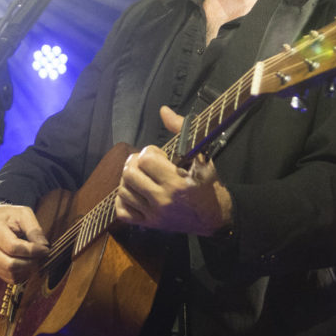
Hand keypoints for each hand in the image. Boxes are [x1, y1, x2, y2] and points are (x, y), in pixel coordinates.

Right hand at [0, 203, 49, 282]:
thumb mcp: (23, 214)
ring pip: (10, 273)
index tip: (45, 249)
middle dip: (30, 261)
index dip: (32, 250)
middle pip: (10, 264)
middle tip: (41, 254)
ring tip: (34, 256)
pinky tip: (26, 261)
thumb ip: (33, 229)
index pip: (13, 247)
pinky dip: (22, 273)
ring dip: (27, 268)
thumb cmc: (9, 216)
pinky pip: (9, 278)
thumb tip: (43, 246)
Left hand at [114, 106, 232, 235]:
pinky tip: (134, 193)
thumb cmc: (207, 184)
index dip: (149, 152)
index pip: (145, 160)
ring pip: (123, 191)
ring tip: (140, 177)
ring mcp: (154, 214)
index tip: (159, 155)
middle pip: (129, 174)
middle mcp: (162, 199)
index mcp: (176, 182)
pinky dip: (123, 200)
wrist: (213, 217)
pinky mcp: (149, 225)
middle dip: (135, 163)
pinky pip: (122, 212)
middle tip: (145, 163)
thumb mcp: (202, 156)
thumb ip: (182, 130)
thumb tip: (163, 110)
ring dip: (128, 180)